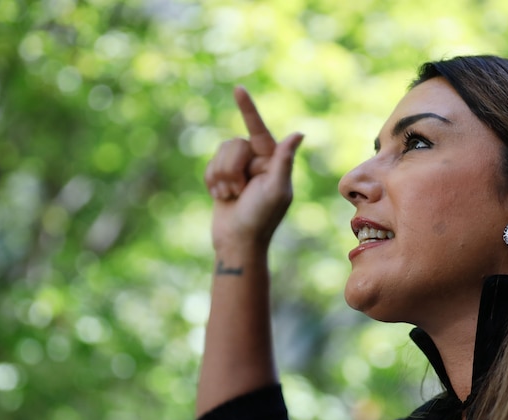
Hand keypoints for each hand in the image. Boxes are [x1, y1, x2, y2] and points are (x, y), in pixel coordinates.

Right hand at [204, 86, 303, 251]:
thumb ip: (283, 161)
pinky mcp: (222, 177)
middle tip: (238, 191)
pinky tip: (221, 198)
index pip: (259, 130)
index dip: (248, 109)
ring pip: (219, 153)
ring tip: (229, 196)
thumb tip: (298, 133)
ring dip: (221, 177)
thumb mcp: (275, 189)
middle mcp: (257, 161)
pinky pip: (209, 166)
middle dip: (231, 168)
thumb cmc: (260, 218)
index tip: (238, 89)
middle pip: (234, 144)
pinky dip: (212, 183)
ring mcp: (239, 169)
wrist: (237, 242)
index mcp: (273, 162)